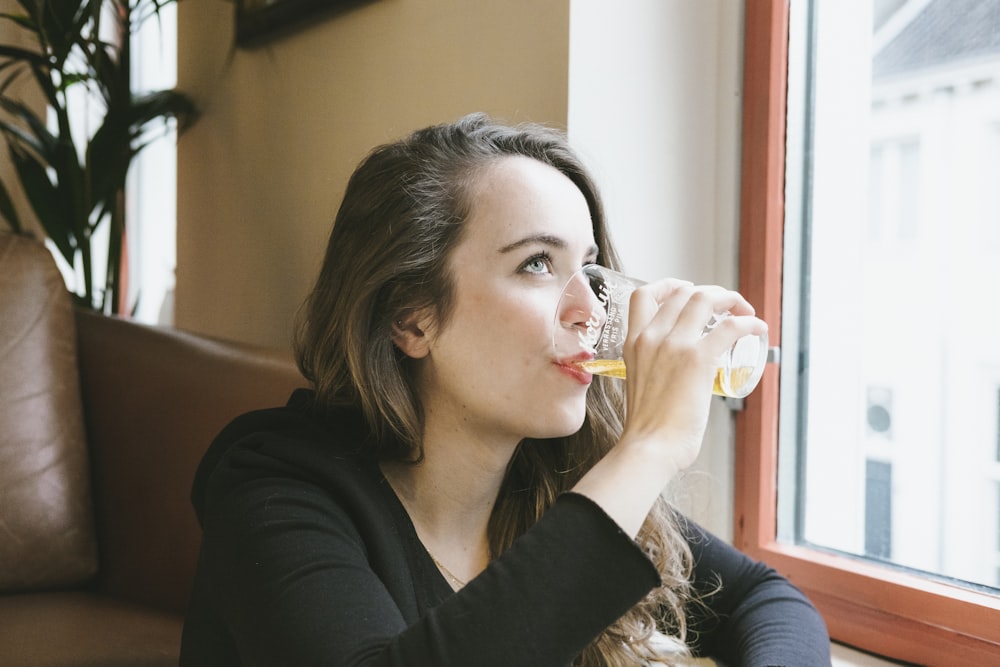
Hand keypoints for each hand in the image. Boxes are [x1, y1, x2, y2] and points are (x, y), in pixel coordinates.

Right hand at [619, 280, 766, 472]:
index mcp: (633, 343)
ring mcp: (674, 344)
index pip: (644, 295)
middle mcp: (651, 337)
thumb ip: (653, 371)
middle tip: (726, 306)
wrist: (649, 448)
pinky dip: (749, 322)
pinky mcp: (698, 359)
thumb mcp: (639, 385)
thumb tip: (676, 379)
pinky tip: (757, 329)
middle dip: (709, 292)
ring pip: (705, 299)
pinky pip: (731, 326)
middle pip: (682, 292)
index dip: (669, 286)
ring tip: (744, 311)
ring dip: (730, 299)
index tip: (686, 291)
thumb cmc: (647, 430)